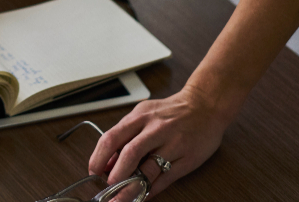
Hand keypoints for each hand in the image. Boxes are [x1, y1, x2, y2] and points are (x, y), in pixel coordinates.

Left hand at [88, 84, 232, 196]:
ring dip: (132, 187)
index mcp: (140, 117)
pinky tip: (143, 195)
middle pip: (129, 153)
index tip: (93, 171)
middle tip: (107, 187)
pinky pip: (166, 178)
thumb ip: (125, 134)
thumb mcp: (143, 114)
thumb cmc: (171, 111)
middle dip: (115, 174)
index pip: (112, 137)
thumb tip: (107, 161)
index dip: (99, 157)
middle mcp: (155, 129)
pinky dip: (152, 189)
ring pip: (148, 168)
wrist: (206, 105)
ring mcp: (173, 144)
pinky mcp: (188, 158)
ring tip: (121, 198)